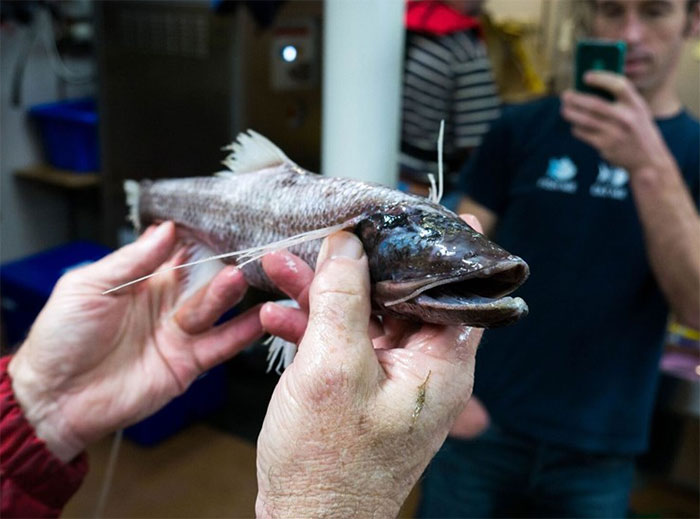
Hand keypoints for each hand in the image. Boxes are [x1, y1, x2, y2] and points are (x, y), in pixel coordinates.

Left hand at [8, 222, 262, 461]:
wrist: (54, 398)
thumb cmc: (61, 337)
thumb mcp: (88, 287)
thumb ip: (131, 261)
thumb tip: (166, 229)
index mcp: (143, 280)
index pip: (179, 252)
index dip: (199, 237)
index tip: (221, 221)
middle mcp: (168, 304)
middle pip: (203, 278)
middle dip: (221, 263)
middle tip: (241, 249)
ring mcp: (180, 334)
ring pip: (214, 308)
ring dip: (229, 293)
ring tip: (240, 278)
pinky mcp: (189, 363)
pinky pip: (222, 345)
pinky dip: (244, 332)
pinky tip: (262, 317)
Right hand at [256, 222, 482, 517]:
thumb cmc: (328, 467)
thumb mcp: (332, 369)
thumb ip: (342, 300)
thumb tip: (347, 247)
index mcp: (439, 366)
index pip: (457, 292)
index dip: (442, 250)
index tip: (433, 212)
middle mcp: (423, 371)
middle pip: (401, 298)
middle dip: (358, 266)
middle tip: (331, 234)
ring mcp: (389, 381)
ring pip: (364, 317)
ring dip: (324, 293)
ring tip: (283, 265)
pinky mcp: (359, 390)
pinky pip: (343, 344)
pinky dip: (313, 326)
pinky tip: (280, 314)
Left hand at [561, 71, 674, 174]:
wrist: (648, 158)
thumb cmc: (638, 129)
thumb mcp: (638, 111)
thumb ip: (622, 99)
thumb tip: (590, 87)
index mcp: (636, 105)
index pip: (619, 85)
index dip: (601, 78)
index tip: (586, 76)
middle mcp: (626, 118)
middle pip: (595, 104)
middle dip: (576, 98)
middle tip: (565, 95)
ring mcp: (614, 133)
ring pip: (585, 120)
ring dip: (571, 113)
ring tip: (564, 109)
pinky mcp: (605, 146)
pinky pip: (584, 133)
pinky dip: (577, 128)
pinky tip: (575, 125)